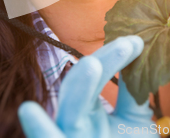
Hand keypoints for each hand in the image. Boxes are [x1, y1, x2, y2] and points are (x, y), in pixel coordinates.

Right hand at [17, 36, 156, 137]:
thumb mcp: (134, 123)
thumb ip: (132, 93)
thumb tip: (140, 56)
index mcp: (87, 111)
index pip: (94, 77)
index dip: (113, 56)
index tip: (137, 41)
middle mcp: (73, 124)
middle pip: (78, 90)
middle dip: (97, 66)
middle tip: (125, 44)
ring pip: (66, 115)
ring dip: (78, 89)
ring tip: (93, 66)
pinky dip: (40, 130)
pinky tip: (29, 111)